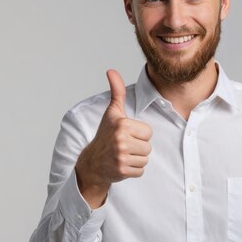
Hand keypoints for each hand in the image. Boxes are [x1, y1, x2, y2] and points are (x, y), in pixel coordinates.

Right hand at [75, 69, 152, 207]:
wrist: (92, 162)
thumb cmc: (105, 135)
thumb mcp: (112, 113)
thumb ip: (117, 92)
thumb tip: (111, 71)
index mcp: (122, 124)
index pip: (148, 132)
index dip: (139, 134)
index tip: (125, 134)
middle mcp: (121, 140)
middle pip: (148, 146)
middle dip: (138, 147)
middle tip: (123, 146)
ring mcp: (121, 156)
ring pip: (145, 159)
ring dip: (136, 159)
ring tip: (123, 155)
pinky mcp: (122, 170)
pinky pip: (141, 170)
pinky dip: (134, 170)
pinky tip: (122, 164)